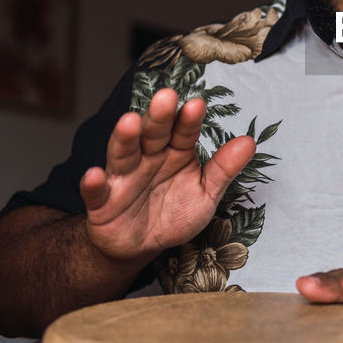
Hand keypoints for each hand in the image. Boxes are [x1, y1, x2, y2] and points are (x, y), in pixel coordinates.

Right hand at [79, 88, 255, 264]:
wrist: (140, 246)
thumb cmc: (174, 212)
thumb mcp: (206, 194)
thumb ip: (224, 169)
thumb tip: (250, 142)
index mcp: (175, 153)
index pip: (184, 132)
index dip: (190, 120)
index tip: (198, 104)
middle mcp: (148, 158)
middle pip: (153, 134)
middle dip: (159, 116)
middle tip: (167, 97)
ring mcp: (123, 178)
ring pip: (123, 153)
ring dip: (125, 138)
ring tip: (130, 121)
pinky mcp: (102, 202)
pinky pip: (96, 192)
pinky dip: (93, 184)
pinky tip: (93, 175)